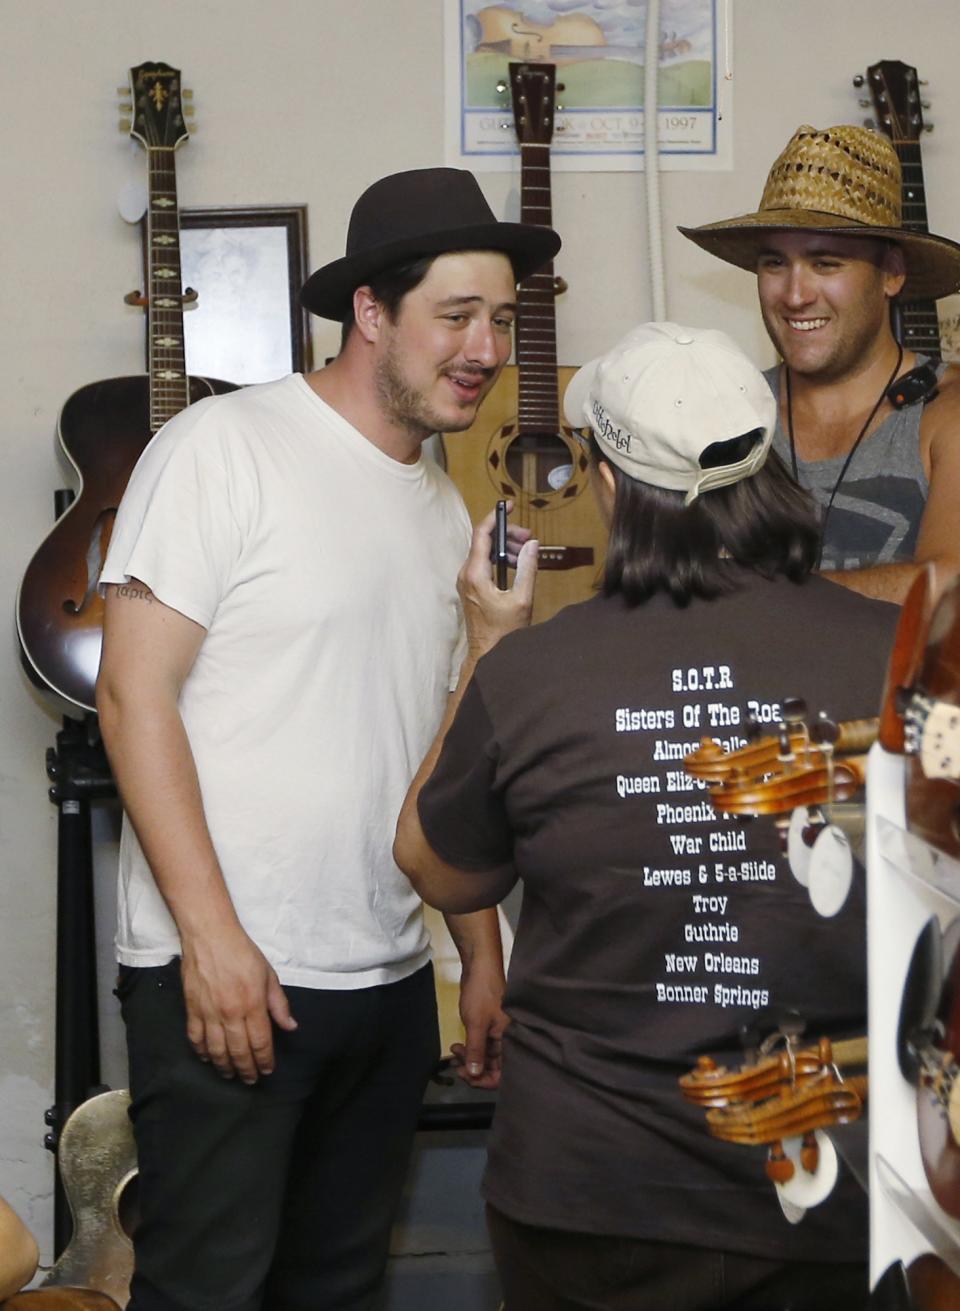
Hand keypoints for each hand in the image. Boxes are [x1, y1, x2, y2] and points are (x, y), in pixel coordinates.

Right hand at [180, 925, 297, 1083]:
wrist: (210, 936)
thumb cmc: (242, 953)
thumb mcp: (268, 975)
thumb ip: (279, 1004)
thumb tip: (290, 1027)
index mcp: (253, 1004)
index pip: (260, 1042)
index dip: (264, 1060)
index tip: (267, 1071)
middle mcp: (231, 1013)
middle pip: (239, 1051)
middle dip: (246, 1069)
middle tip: (250, 1080)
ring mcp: (209, 1012)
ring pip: (216, 1050)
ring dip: (224, 1066)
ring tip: (230, 1074)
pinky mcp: (192, 1009)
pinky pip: (196, 1038)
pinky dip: (202, 1052)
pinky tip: (208, 1058)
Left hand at [451, 958, 508, 1089]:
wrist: (480, 967)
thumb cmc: (482, 994)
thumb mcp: (477, 1024)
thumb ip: (476, 1050)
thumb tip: (474, 1074)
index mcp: (511, 1041)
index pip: (503, 1073)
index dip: (485, 1080)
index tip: (467, 1076)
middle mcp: (507, 1041)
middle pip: (492, 1068)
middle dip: (473, 1069)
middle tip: (456, 1065)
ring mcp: (497, 1035)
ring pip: (484, 1057)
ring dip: (468, 1059)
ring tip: (454, 1052)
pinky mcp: (488, 1028)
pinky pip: (480, 1046)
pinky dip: (468, 1048)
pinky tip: (456, 1046)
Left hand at [459, 504, 537, 660]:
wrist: (488, 655)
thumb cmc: (504, 633)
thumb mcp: (522, 599)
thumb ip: (527, 569)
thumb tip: (532, 545)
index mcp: (475, 574)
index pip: (481, 534)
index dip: (495, 516)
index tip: (509, 506)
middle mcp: (465, 575)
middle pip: (483, 541)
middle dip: (506, 534)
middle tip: (529, 538)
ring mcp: (466, 582)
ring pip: (483, 552)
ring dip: (504, 547)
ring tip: (526, 551)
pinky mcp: (470, 588)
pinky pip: (483, 564)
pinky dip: (499, 558)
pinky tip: (516, 564)